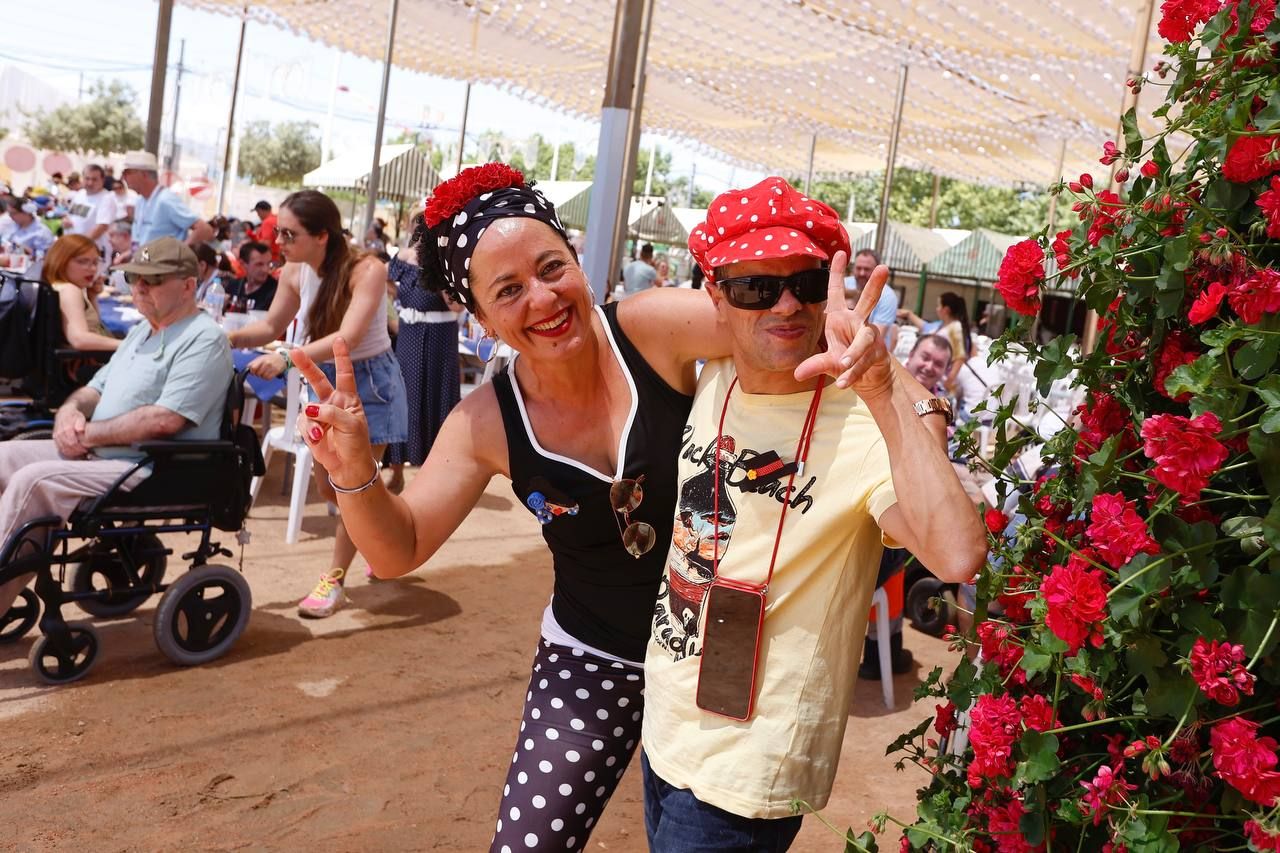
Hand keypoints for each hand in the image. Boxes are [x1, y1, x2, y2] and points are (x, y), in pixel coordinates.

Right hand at [53, 407, 88, 457]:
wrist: (64, 413)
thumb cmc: (74, 416)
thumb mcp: (79, 417)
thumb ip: (80, 423)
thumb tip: (80, 430)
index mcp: (66, 426)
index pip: (71, 439)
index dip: (78, 446)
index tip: (84, 449)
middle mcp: (59, 431)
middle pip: (66, 444)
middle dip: (75, 450)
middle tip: (83, 452)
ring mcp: (56, 435)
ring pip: (61, 447)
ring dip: (70, 452)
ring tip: (78, 453)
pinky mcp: (55, 438)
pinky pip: (58, 447)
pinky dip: (65, 451)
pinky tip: (71, 453)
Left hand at [246, 351, 285, 378]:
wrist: (282, 358)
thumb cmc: (270, 358)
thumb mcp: (261, 358)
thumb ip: (254, 363)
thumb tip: (248, 369)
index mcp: (261, 359)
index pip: (252, 367)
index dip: (252, 371)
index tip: (253, 372)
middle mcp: (266, 363)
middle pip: (257, 373)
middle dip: (258, 374)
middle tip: (260, 372)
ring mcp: (271, 367)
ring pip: (263, 376)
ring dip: (263, 376)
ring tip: (265, 373)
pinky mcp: (276, 371)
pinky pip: (268, 378)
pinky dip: (267, 378)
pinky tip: (269, 374)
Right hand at [292, 338, 372, 482]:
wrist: (348, 467)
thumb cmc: (356, 445)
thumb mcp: (351, 425)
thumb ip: (331, 413)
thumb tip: (310, 408)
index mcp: (348, 399)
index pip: (345, 374)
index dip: (342, 357)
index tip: (340, 339)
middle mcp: (333, 403)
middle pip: (317, 380)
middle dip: (306, 366)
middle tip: (294, 352)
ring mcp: (320, 415)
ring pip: (307, 410)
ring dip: (313, 423)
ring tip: (322, 435)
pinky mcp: (310, 428)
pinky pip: (302, 424)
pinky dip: (308, 432)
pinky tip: (317, 439)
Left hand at [794, 251, 894, 398]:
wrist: (868, 378)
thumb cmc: (845, 360)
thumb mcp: (827, 361)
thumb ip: (814, 364)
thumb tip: (797, 375)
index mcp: (841, 317)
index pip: (837, 291)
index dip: (837, 273)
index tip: (840, 252)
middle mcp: (858, 322)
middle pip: (868, 301)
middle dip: (875, 285)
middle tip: (883, 268)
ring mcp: (870, 336)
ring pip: (865, 339)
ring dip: (853, 352)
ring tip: (842, 364)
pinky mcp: (878, 353)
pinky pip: (864, 361)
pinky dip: (853, 372)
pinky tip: (843, 383)